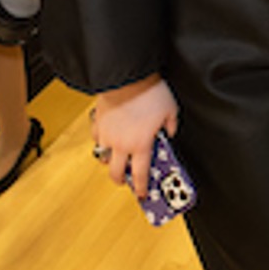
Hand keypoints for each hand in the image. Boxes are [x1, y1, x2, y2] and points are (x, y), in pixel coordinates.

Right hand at [93, 75, 178, 196]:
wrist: (128, 76)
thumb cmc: (150, 92)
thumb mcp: (171, 110)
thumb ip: (171, 125)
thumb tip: (170, 132)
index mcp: (141, 145)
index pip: (140, 175)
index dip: (140, 188)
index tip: (141, 193)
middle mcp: (122, 144)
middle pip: (116, 173)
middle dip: (120, 180)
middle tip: (124, 180)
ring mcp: (107, 134)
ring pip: (103, 156)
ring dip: (109, 160)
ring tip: (115, 158)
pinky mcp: (98, 122)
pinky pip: (97, 138)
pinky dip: (101, 141)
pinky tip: (107, 138)